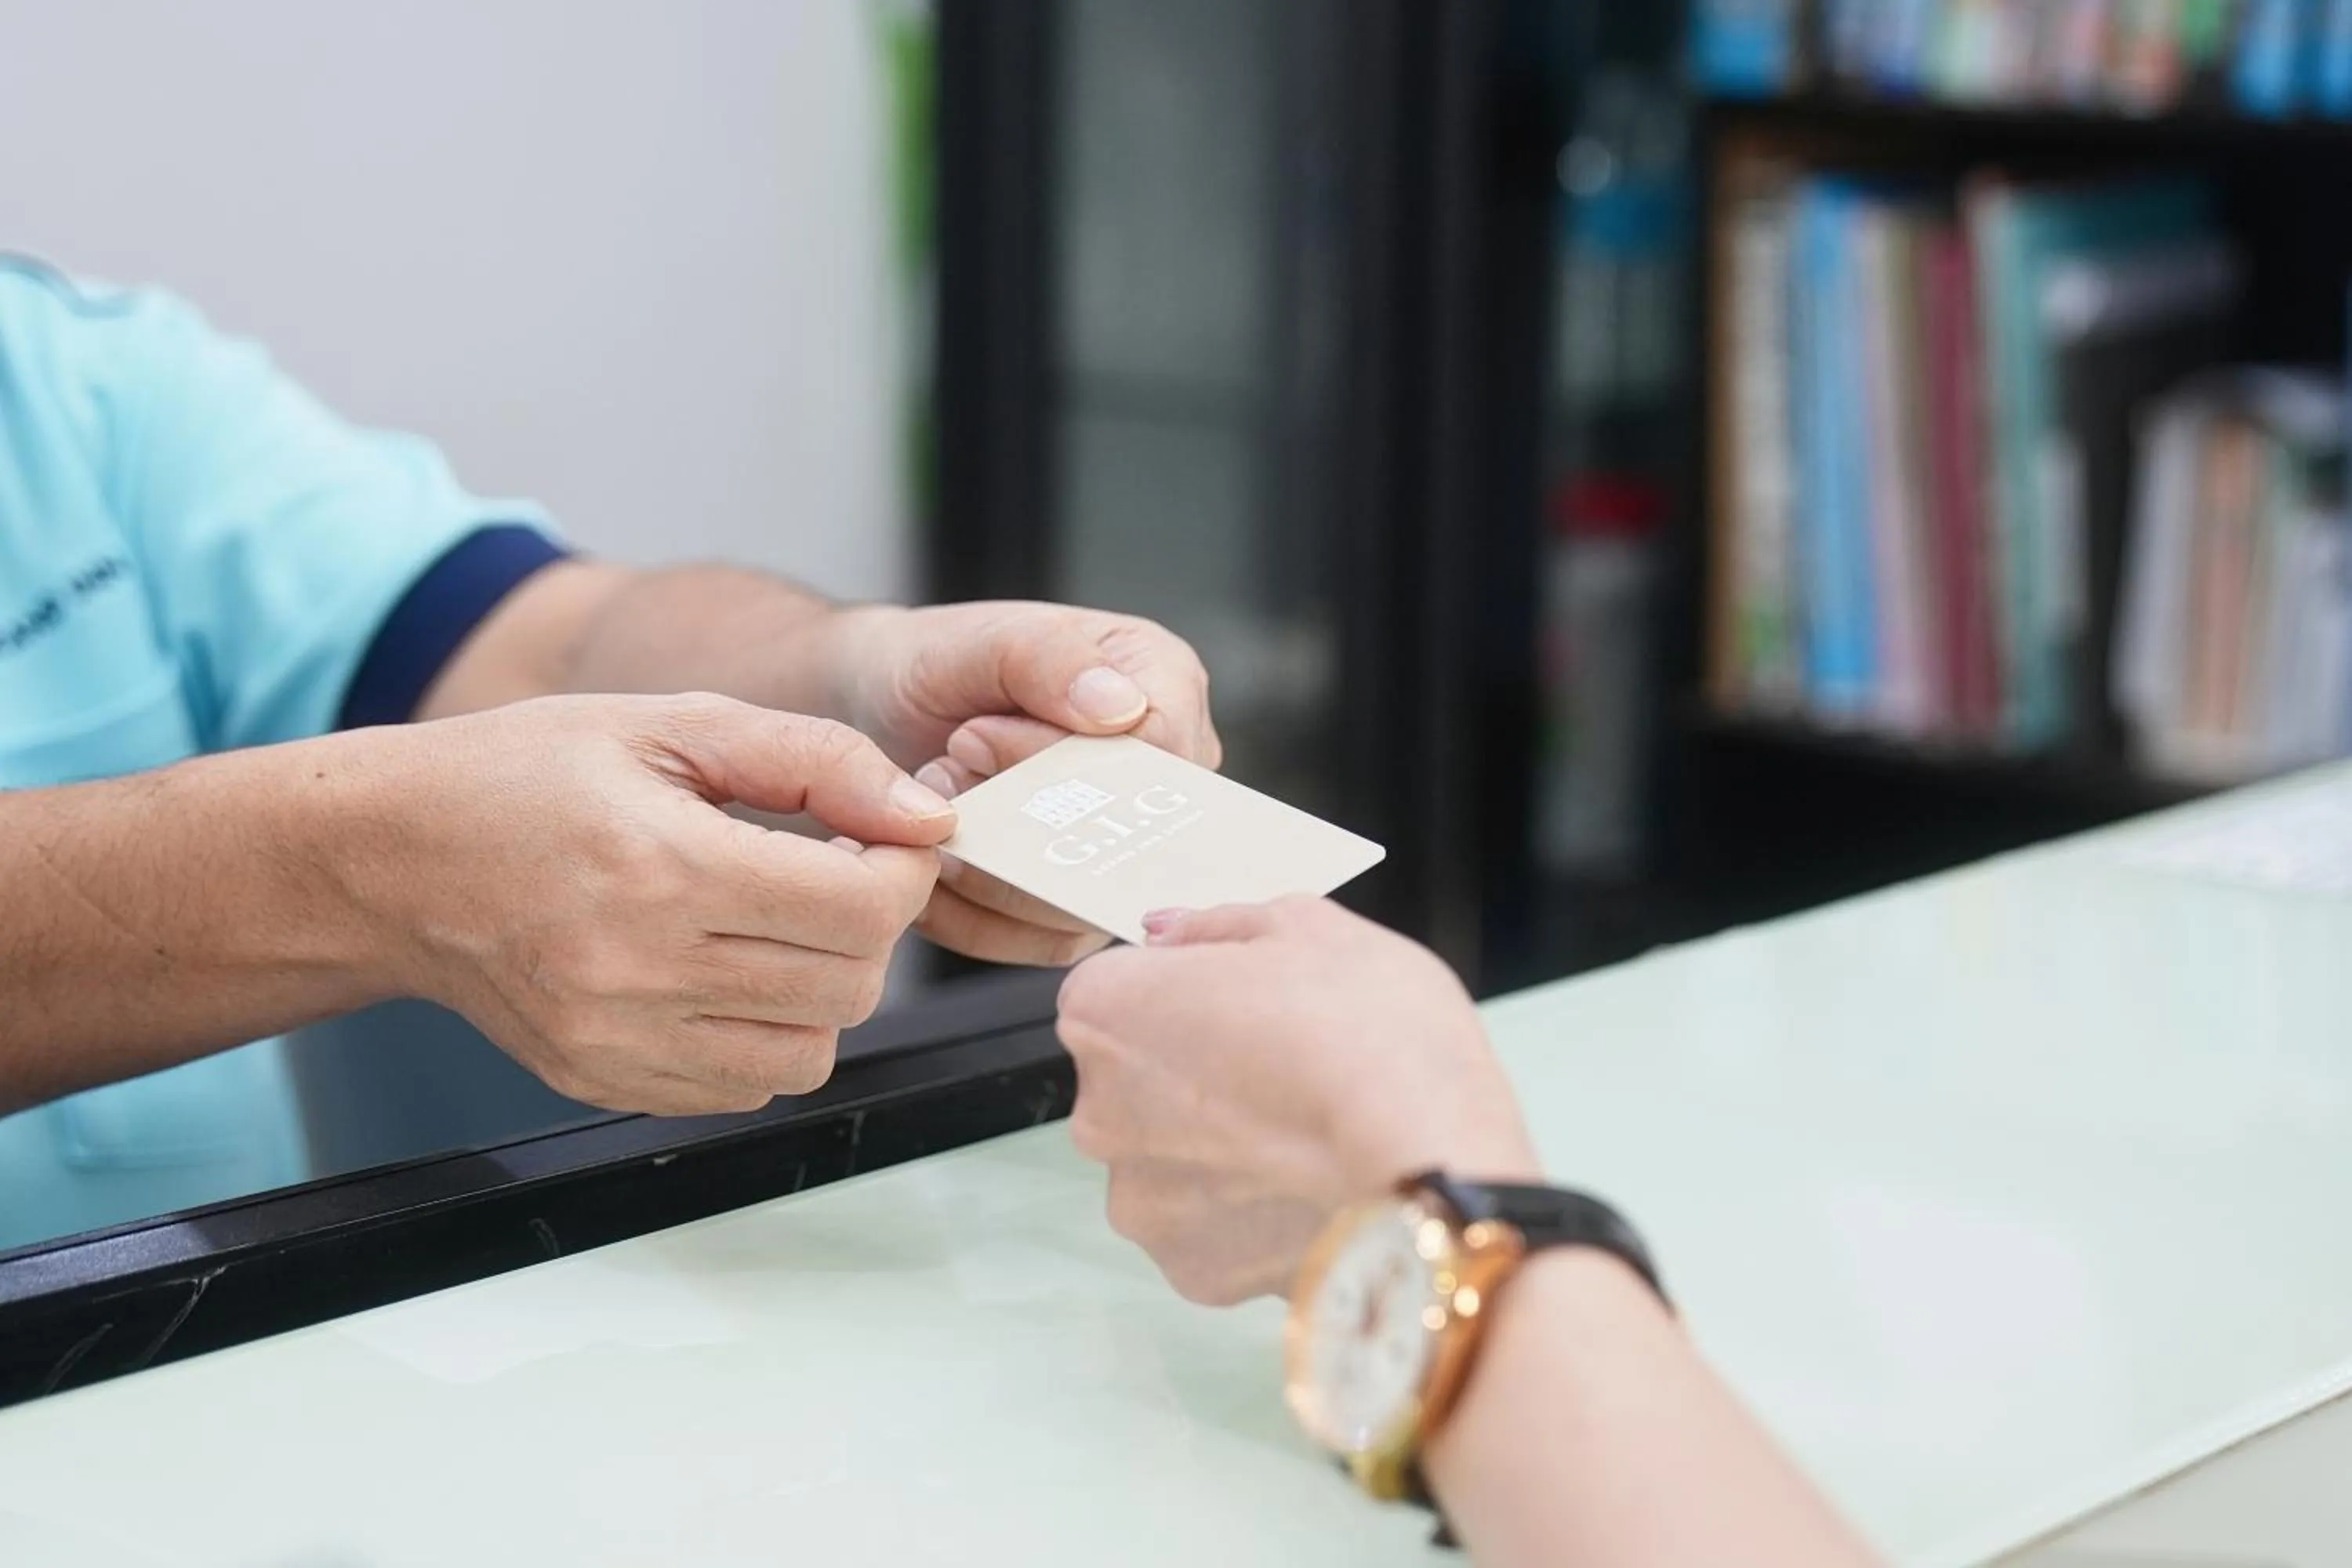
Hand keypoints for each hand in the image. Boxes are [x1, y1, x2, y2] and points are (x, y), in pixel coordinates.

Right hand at [347, 693, 952, 1114]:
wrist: (389, 858)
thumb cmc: (524, 775)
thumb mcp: (672, 723)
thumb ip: (817, 760)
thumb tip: (928, 816)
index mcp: (663, 867)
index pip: (860, 908)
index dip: (900, 870)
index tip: (882, 838)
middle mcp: (639, 971)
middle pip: (850, 985)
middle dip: (867, 925)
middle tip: (830, 872)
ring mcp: (617, 1042)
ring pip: (809, 1052)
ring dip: (822, 989)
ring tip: (775, 924)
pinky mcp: (603, 1082)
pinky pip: (743, 1088)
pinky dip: (763, 1036)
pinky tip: (724, 971)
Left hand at [821, 601, 1221, 967]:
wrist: (876, 710)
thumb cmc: (937, 662)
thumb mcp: (982, 637)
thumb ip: (1050, 658)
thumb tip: (1122, 711)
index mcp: (1164, 685)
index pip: (1161, 752)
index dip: (1069, 763)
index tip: (974, 737)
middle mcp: (1160, 774)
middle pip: (1128, 839)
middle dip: (1019, 818)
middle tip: (945, 770)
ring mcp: (1122, 846)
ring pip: (1081, 903)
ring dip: (990, 868)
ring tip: (937, 806)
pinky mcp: (1073, 906)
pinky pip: (1038, 941)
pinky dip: (970, 912)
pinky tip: (932, 864)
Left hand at [1055, 898, 1537, 1304]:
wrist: (1433, 1166)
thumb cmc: (1373, 1028)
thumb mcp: (1310, 928)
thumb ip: (1218, 926)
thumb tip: (1167, 931)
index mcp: (1107, 1011)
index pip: (1116, 989)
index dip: (1185, 991)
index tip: (1245, 1003)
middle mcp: (1098, 1112)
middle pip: (1133, 1083)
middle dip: (1192, 1074)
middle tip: (1287, 1069)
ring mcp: (1139, 1203)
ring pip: (1171, 1164)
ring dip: (1218, 1152)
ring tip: (1308, 1141)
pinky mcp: (1189, 1272)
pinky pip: (1210, 1231)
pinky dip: (1249, 1217)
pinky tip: (1310, 1195)